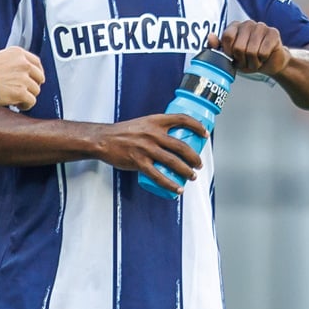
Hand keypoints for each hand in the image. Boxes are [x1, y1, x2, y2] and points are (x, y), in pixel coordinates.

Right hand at [0, 47, 44, 110]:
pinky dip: (26, 105)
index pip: (36, 62)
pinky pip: (31, 101)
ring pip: (36, 90)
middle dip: (34, 85)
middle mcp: (23, 64)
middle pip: (39, 77)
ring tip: (18, 99)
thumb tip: (22, 74)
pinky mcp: (20, 92)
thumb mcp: (0, 58)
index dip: (37, 72)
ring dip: (28, 96)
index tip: (35, 78)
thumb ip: (13, 63)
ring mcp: (23, 78)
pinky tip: (19, 105)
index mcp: (18, 53)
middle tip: (26, 90)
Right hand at [90, 115, 208, 193]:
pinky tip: (177, 189)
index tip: (205, 134)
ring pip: (173, 162)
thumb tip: (174, 140)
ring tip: (192, 176)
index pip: (182, 119)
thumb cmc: (123, 133)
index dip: (197, 126)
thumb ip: (156, 130)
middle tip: (198, 164)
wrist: (102, 139)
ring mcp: (145, 148)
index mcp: (155, 121)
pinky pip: (158, 176)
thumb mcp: (142, 124)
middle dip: (194, 157)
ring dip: (187, 171)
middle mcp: (152, 133)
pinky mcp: (138, 161)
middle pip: (181, 146)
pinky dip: (170, 184)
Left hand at [208, 20, 290, 76]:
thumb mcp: (230, 55)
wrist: (269, 62)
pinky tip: (264, 57)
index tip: (232, 57)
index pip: (227, 36)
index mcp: (235, 26)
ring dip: (252, 62)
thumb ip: (218, 47)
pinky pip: (263, 52)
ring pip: (251, 51)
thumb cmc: (248, 58)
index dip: (229, 51)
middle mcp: (247, 23)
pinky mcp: (273, 33)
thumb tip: (210, 37)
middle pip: (239, 46)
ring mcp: (261, 26)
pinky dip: (262, 60)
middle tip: (246, 61)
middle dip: (242, 60)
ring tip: (255, 60)